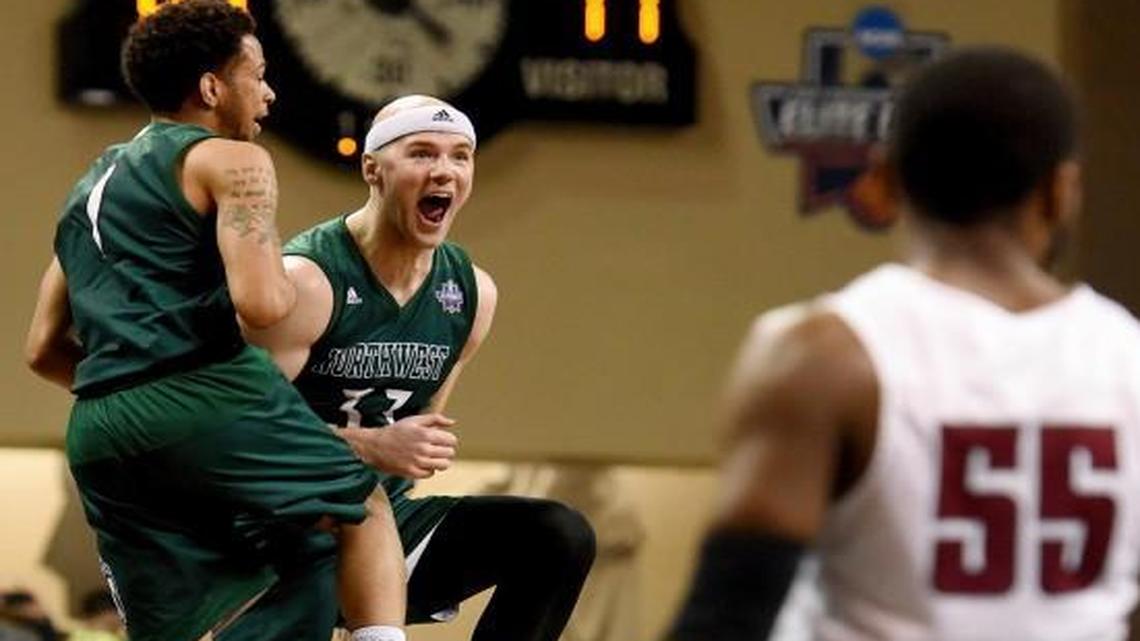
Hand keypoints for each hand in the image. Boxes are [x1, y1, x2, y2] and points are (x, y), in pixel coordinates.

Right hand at [338, 414, 457, 478]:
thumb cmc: (395, 431)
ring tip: (433, 457)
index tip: (443, 440)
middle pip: (450, 453)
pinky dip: (429, 470)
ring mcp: (418, 462)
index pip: (452, 440)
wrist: (376, 445)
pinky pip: (430, 474)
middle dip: (446, 450)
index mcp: (426, 434)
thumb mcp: (415, 419)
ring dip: (440, 461)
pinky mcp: (411, 472)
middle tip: (438, 449)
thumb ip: (435, 418)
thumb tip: (452, 422)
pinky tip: (424, 464)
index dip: (449, 440)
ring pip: (443, 465)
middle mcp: (423, 449)